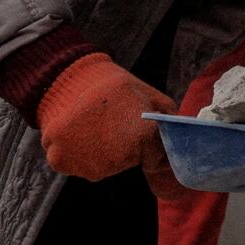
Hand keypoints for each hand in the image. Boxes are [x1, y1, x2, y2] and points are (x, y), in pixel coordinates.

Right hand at [32, 56, 181, 184]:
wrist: (67, 76)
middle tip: (112, 123)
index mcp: (142, 138)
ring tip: (93, 125)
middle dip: (123, 147)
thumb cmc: (113, 86)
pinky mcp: (62, 163)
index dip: (147, 142)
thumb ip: (168, 120)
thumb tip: (181, 139)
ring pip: (101, 167)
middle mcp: (117, 158)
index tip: (135, 127)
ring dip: (99, 152)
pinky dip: (76, 154)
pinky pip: (76, 165)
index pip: (154, 157)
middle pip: (126, 162)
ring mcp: (88, 163)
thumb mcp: (149, 96)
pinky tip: (77, 132)